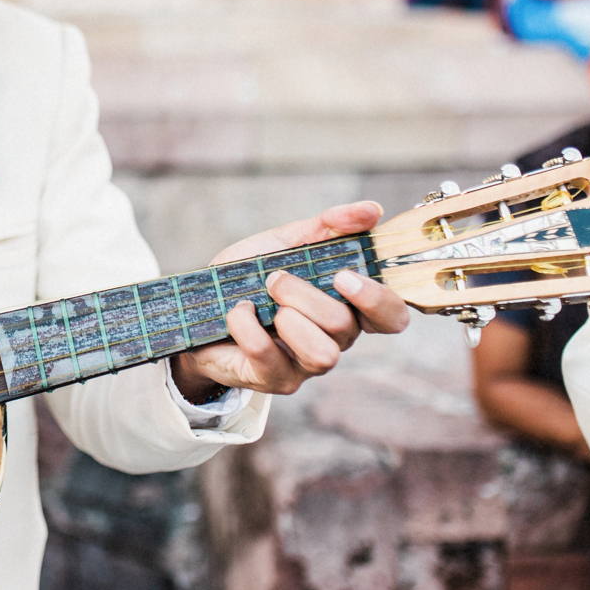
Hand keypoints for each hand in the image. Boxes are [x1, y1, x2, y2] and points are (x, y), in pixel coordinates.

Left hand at [171, 202, 409, 400]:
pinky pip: (268, 356)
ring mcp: (305, 364)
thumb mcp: (288, 242)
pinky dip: (247, 325)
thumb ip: (329, 225)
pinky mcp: (274, 379)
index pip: (392, 317)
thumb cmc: (251, 277)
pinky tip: (239, 311)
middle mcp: (334, 339)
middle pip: (345, 327)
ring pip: (323, 355)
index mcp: (347, 306)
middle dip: (306, 296)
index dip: (380, 300)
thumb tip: (371, 210)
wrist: (198, 309)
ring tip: (265, 298)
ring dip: (290, 318)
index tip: (345, 276)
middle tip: (276, 278)